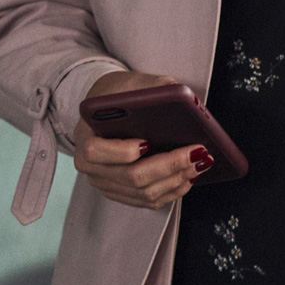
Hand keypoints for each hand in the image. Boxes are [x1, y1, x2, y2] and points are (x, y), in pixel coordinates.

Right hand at [73, 69, 212, 210]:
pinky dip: (172, 191)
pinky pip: (148, 201)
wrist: (108, 110)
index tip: (149, 141)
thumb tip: (180, 97)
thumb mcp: (132, 83)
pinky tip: (189, 177)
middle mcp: (90, 168)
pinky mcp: (121, 193)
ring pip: (144, 193)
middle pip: (131, 177)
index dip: (123, 151)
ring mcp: (105, 184)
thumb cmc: (120, 95)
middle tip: (197, 152)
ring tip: (200, 163)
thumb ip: (153, 87)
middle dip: (169, 166)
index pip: (95, 151)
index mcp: (84, 137)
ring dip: (176, 180)